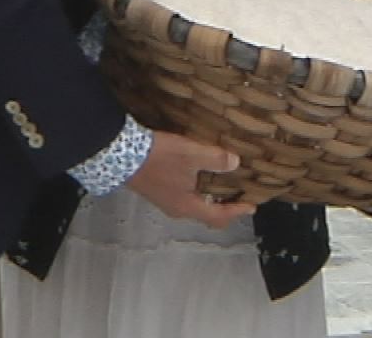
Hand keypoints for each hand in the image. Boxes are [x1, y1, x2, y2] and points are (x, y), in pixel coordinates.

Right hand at [126, 131, 255, 229]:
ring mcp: (165, 201)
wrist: (119, 154)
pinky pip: (184, 196)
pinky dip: (198, 190)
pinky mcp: (157, 190)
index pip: (218, 217)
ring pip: (194, 205)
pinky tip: (198, 175)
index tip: (252, 205)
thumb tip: (235, 163)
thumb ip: (215, 159)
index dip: (237, 211)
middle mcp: (176, 209)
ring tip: (222, 184)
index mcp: (187, 206)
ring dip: (210, 198)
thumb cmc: (158, 157)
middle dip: (224, 207)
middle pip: (206, 214)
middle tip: (238, 196)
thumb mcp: (191, 154)